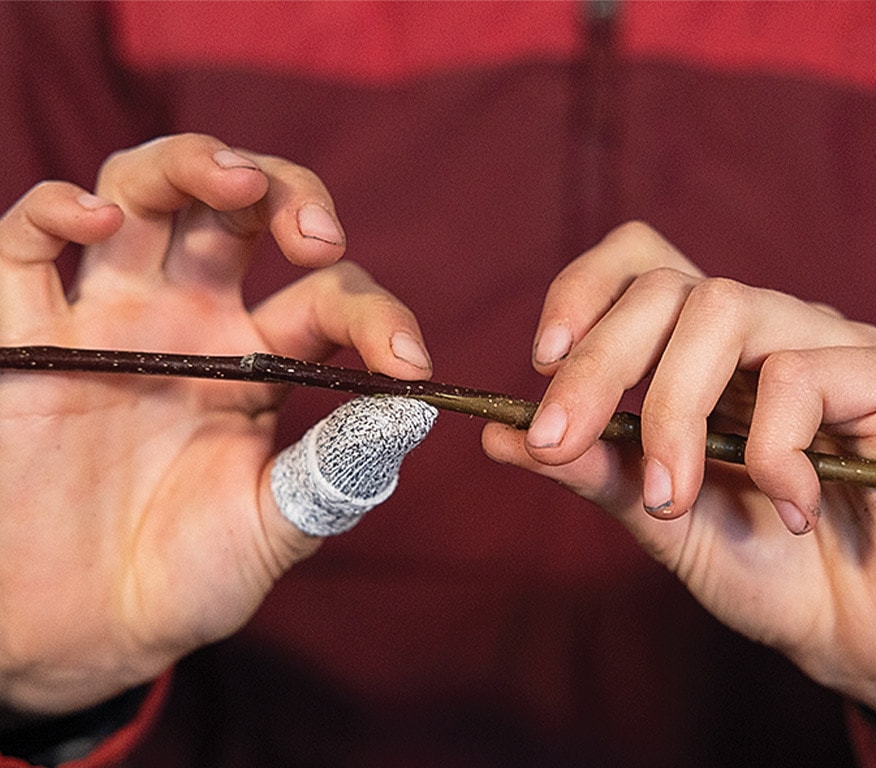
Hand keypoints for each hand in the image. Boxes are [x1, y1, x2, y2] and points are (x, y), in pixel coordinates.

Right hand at [0, 134, 431, 713]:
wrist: (83, 634)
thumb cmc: (183, 582)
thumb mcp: (276, 529)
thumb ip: (339, 468)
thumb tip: (416, 410)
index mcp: (260, 362)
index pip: (329, 298)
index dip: (377, 316)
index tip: (409, 366)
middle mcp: (190, 323)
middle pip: (235, 208)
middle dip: (284, 191)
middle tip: (318, 236)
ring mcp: (108, 320)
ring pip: (144, 192)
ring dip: (190, 165)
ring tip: (235, 185)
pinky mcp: (25, 339)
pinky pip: (24, 244)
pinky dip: (56, 210)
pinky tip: (101, 221)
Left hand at [483, 222, 875, 727]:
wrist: (866, 636)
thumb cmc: (765, 568)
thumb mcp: (659, 519)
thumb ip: (591, 469)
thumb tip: (497, 433)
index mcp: (711, 353)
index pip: (645, 265)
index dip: (585, 290)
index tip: (540, 360)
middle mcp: (771, 331)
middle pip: (673, 286)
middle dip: (599, 364)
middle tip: (557, 440)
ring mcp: (836, 345)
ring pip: (727, 310)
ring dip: (674, 408)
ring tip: (670, 495)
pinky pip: (807, 373)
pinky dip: (773, 450)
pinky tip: (789, 509)